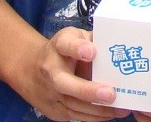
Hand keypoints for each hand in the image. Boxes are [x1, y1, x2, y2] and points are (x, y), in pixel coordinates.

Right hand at [13, 27, 127, 121]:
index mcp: (58, 46)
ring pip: (72, 104)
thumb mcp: (74, 37)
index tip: (91, 52)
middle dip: (88, 90)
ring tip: (121, 108)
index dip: (77, 48)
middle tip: (110, 94)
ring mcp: (49, 92)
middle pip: (64, 83)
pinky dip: (93, 116)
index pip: (65, 44)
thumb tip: (115, 45)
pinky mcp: (53, 109)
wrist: (29, 68)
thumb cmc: (62, 51)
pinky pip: (74, 115)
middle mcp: (50, 70)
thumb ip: (91, 39)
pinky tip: (110, 113)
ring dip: (97, 109)